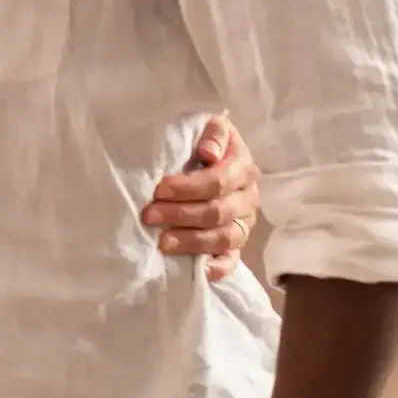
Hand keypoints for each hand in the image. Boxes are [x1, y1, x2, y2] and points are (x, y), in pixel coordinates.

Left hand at [142, 113, 261, 282]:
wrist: (217, 164)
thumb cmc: (206, 146)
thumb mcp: (212, 128)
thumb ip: (214, 133)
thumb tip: (208, 153)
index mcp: (243, 169)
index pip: (219, 181)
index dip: (189, 187)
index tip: (159, 189)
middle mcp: (248, 199)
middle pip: (217, 212)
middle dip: (181, 215)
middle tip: (149, 215)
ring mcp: (244, 225)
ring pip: (223, 238)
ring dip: (191, 241)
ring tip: (162, 242)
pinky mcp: (237, 247)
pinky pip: (232, 261)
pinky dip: (217, 268)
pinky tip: (198, 269)